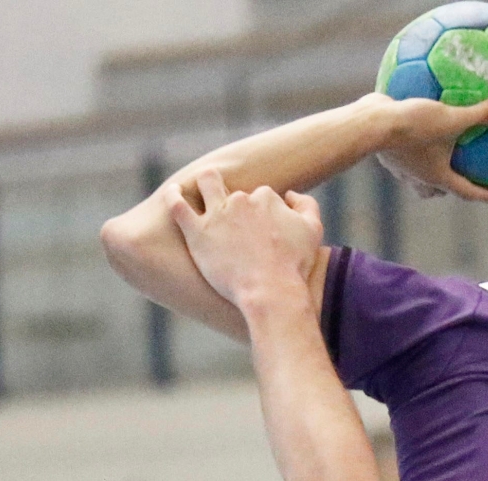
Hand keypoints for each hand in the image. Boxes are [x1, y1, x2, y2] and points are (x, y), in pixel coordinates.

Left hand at [167, 170, 322, 309]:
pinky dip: (174, 195)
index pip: (263, 195)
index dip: (264, 212)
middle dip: (238, 201)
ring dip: (205, 182)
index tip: (264, 229)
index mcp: (266, 198)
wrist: (271, 291)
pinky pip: (177, 205)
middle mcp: (240, 199)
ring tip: (201, 189)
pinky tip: (173, 192)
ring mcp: (216, 214)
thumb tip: (290, 194)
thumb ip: (306, 205)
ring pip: (206, 183)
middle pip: (236, 192)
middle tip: (238, 219)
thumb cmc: (295, 265)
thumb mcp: (313, 231)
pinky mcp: (197, 232)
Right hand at [376, 95, 487, 200]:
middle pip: (438, 191)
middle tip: (464, 177)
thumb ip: (483, 114)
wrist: (370, 124)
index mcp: (438, 177)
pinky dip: (411, 147)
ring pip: (418, 178)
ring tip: (436, 156)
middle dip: (452, 188)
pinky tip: (414, 129)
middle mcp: (419, 177)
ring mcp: (400, 167)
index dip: (487, 194)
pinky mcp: (387, 152)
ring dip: (428, 172)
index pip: (468, 192)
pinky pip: (403, 155)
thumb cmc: (413, 127)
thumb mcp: (452, 118)